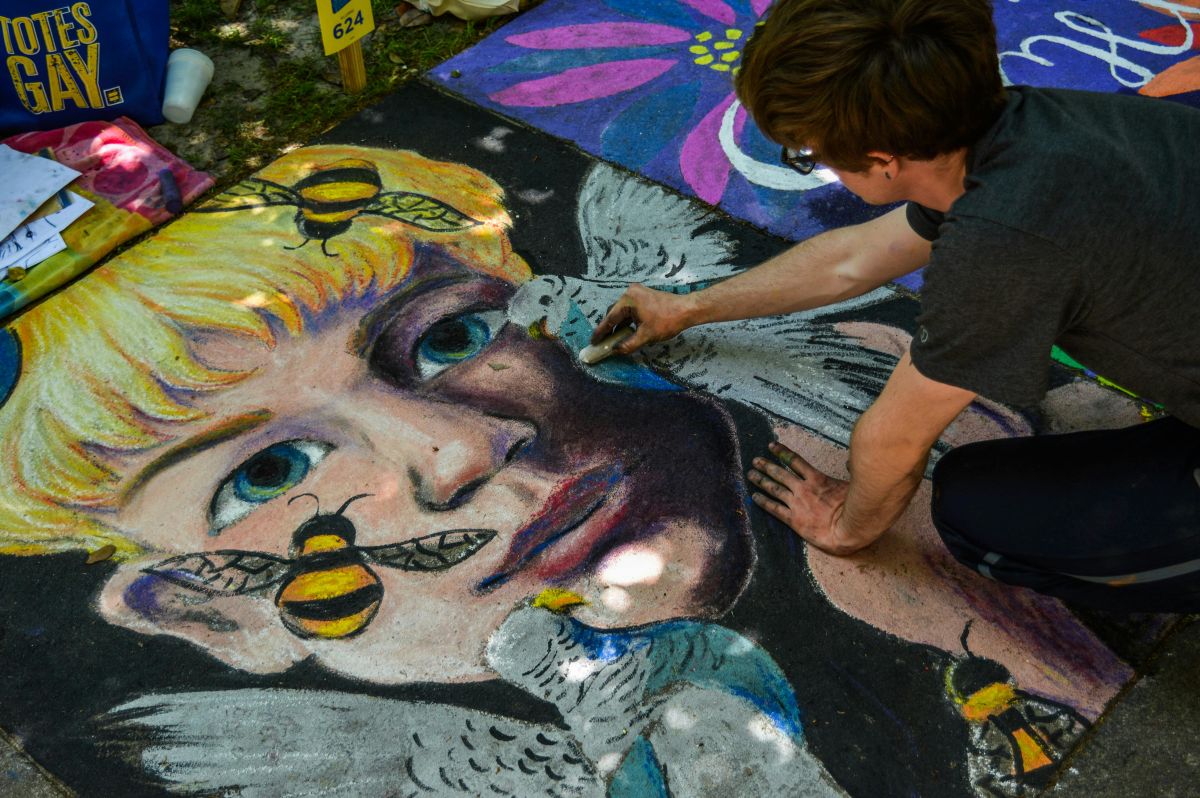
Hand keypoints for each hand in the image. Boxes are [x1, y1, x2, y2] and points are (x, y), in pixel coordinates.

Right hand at [590, 283, 696, 354]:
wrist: (687, 310)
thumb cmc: (667, 321)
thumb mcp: (646, 336)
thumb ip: (628, 345)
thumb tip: (615, 351)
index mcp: (628, 299)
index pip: (610, 318)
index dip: (601, 331)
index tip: (593, 341)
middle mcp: (630, 293)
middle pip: (614, 313)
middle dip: (609, 328)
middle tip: (603, 342)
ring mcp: (638, 293)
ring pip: (623, 312)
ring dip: (619, 325)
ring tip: (613, 339)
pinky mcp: (644, 296)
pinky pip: (631, 310)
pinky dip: (627, 320)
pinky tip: (626, 331)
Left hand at [747, 442, 868, 555]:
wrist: (848, 529)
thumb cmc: (854, 508)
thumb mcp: (852, 485)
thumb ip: (848, 472)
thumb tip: (850, 462)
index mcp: (817, 479)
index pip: (795, 461)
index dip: (782, 452)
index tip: (771, 446)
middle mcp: (803, 489)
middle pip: (780, 474)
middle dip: (766, 466)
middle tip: (755, 460)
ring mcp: (796, 504)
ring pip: (774, 489)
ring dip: (761, 481)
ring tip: (751, 474)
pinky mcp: (793, 520)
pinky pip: (774, 509)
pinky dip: (763, 502)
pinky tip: (754, 497)